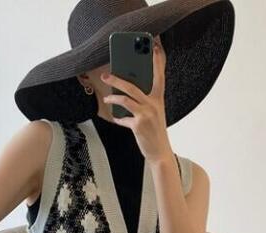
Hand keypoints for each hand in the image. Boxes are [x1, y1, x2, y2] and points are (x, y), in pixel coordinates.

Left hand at [101, 38, 172, 164]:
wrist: (160, 152)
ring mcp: (146, 114)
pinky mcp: (138, 124)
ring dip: (113, 97)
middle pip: (133, 85)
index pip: (159, 76)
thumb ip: (144, 101)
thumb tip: (125, 91)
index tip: (154, 47)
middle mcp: (154, 104)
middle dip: (117, 79)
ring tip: (106, 97)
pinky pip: (123, 118)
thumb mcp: (153, 113)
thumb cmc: (155, 131)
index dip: (157, 61)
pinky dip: (119, 119)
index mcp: (159, 99)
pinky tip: (117, 119)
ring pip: (126, 99)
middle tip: (106, 75)